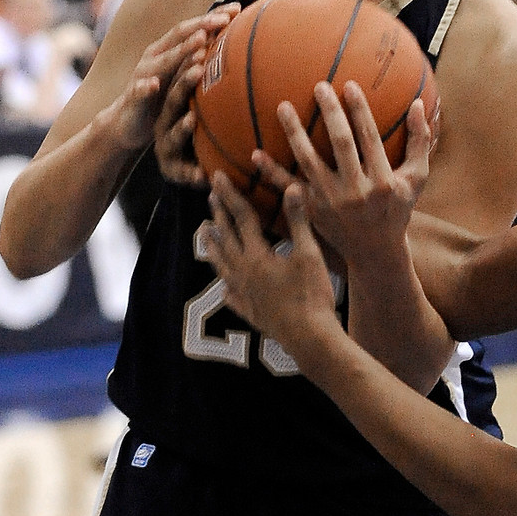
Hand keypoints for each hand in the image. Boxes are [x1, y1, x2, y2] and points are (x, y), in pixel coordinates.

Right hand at [105, 6, 238, 157]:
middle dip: (201, 26)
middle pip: (179, 37)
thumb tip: (238, 50)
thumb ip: (205, 62)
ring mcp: (144, 75)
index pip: (194, 29)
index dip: (214, 17)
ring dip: (182, 52)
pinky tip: (154, 84)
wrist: (129, 123)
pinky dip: (146, 87)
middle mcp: (156, 58)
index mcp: (169, 51)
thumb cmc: (164, 99)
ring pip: (164, 62)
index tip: (237, 9)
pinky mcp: (133, 98)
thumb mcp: (185, 79)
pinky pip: (139, 91)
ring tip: (200, 42)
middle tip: (222, 19)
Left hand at [203, 171, 341, 361]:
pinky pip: (231, 296)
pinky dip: (226, 287)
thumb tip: (292, 187)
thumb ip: (298, 220)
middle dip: (218, 215)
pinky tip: (224, 288)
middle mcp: (244, 273)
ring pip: (222, 266)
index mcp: (257, 255)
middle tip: (211, 197)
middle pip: (226, 239)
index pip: (241, 218)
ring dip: (213, 247)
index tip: (217, 177)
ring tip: (204, 234)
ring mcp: (244, 294)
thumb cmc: (312, 294)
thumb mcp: (308, 253)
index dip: (230, 195)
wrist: (309, 337)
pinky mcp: (250, 312)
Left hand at [267, 81, 431, 265]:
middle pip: (342, 145)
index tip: (348, 85)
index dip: (360, 111)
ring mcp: (332, 203)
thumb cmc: (397, 207)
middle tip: (319, 86)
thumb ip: (420, 141)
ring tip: (283, 107)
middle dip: (330, 114)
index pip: (370, 138)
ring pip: (309, 162)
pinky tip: (256, 153)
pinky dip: (271, 172)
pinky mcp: (313, 212)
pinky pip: (287, 188)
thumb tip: (416, 105)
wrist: (376, 250)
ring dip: (294, 133)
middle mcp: (357, 192)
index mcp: (383, 181)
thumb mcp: (417, 178)